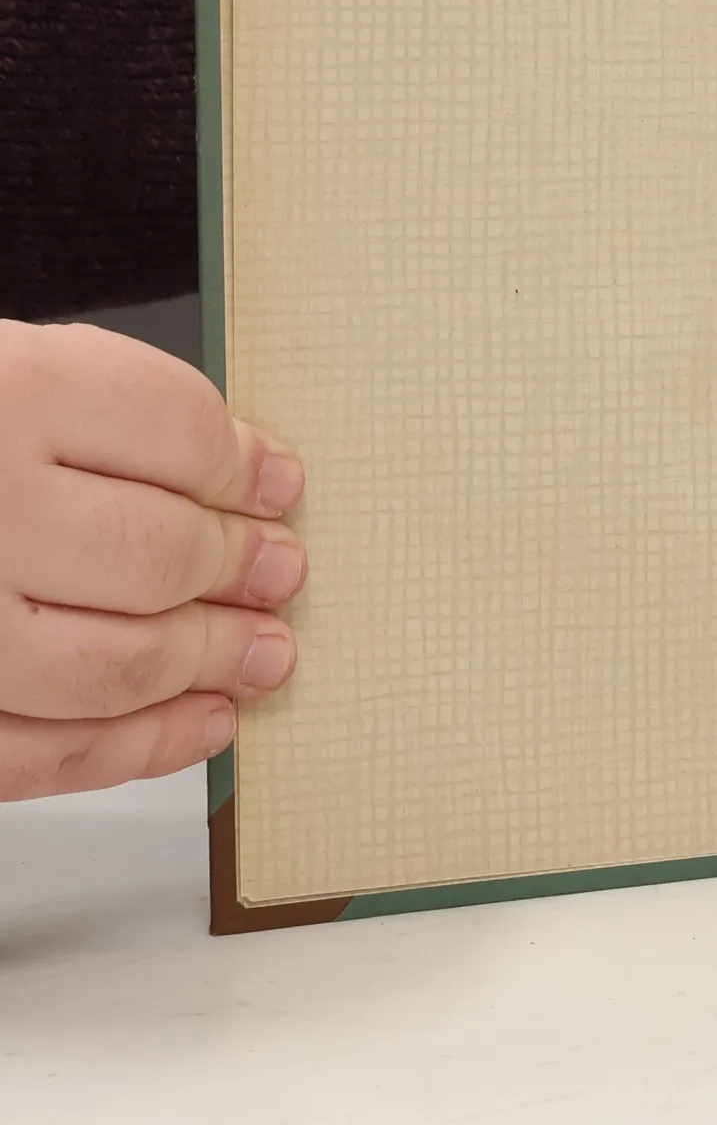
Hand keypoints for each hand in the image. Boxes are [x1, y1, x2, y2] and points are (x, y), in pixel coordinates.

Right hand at [0, 321, 304, 799]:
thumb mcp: (5, 372)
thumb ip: (110, 417)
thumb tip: (250, 477)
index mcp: (6, 392)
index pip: (178, 434)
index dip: (244, 468)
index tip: (278, 487)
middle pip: (160, 555)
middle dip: (240, 572)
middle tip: (280, 576)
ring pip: (115, 663)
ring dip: (207, 665)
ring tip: (260, 654)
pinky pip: (42, 752)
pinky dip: (136, 748)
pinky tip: (198, 723)